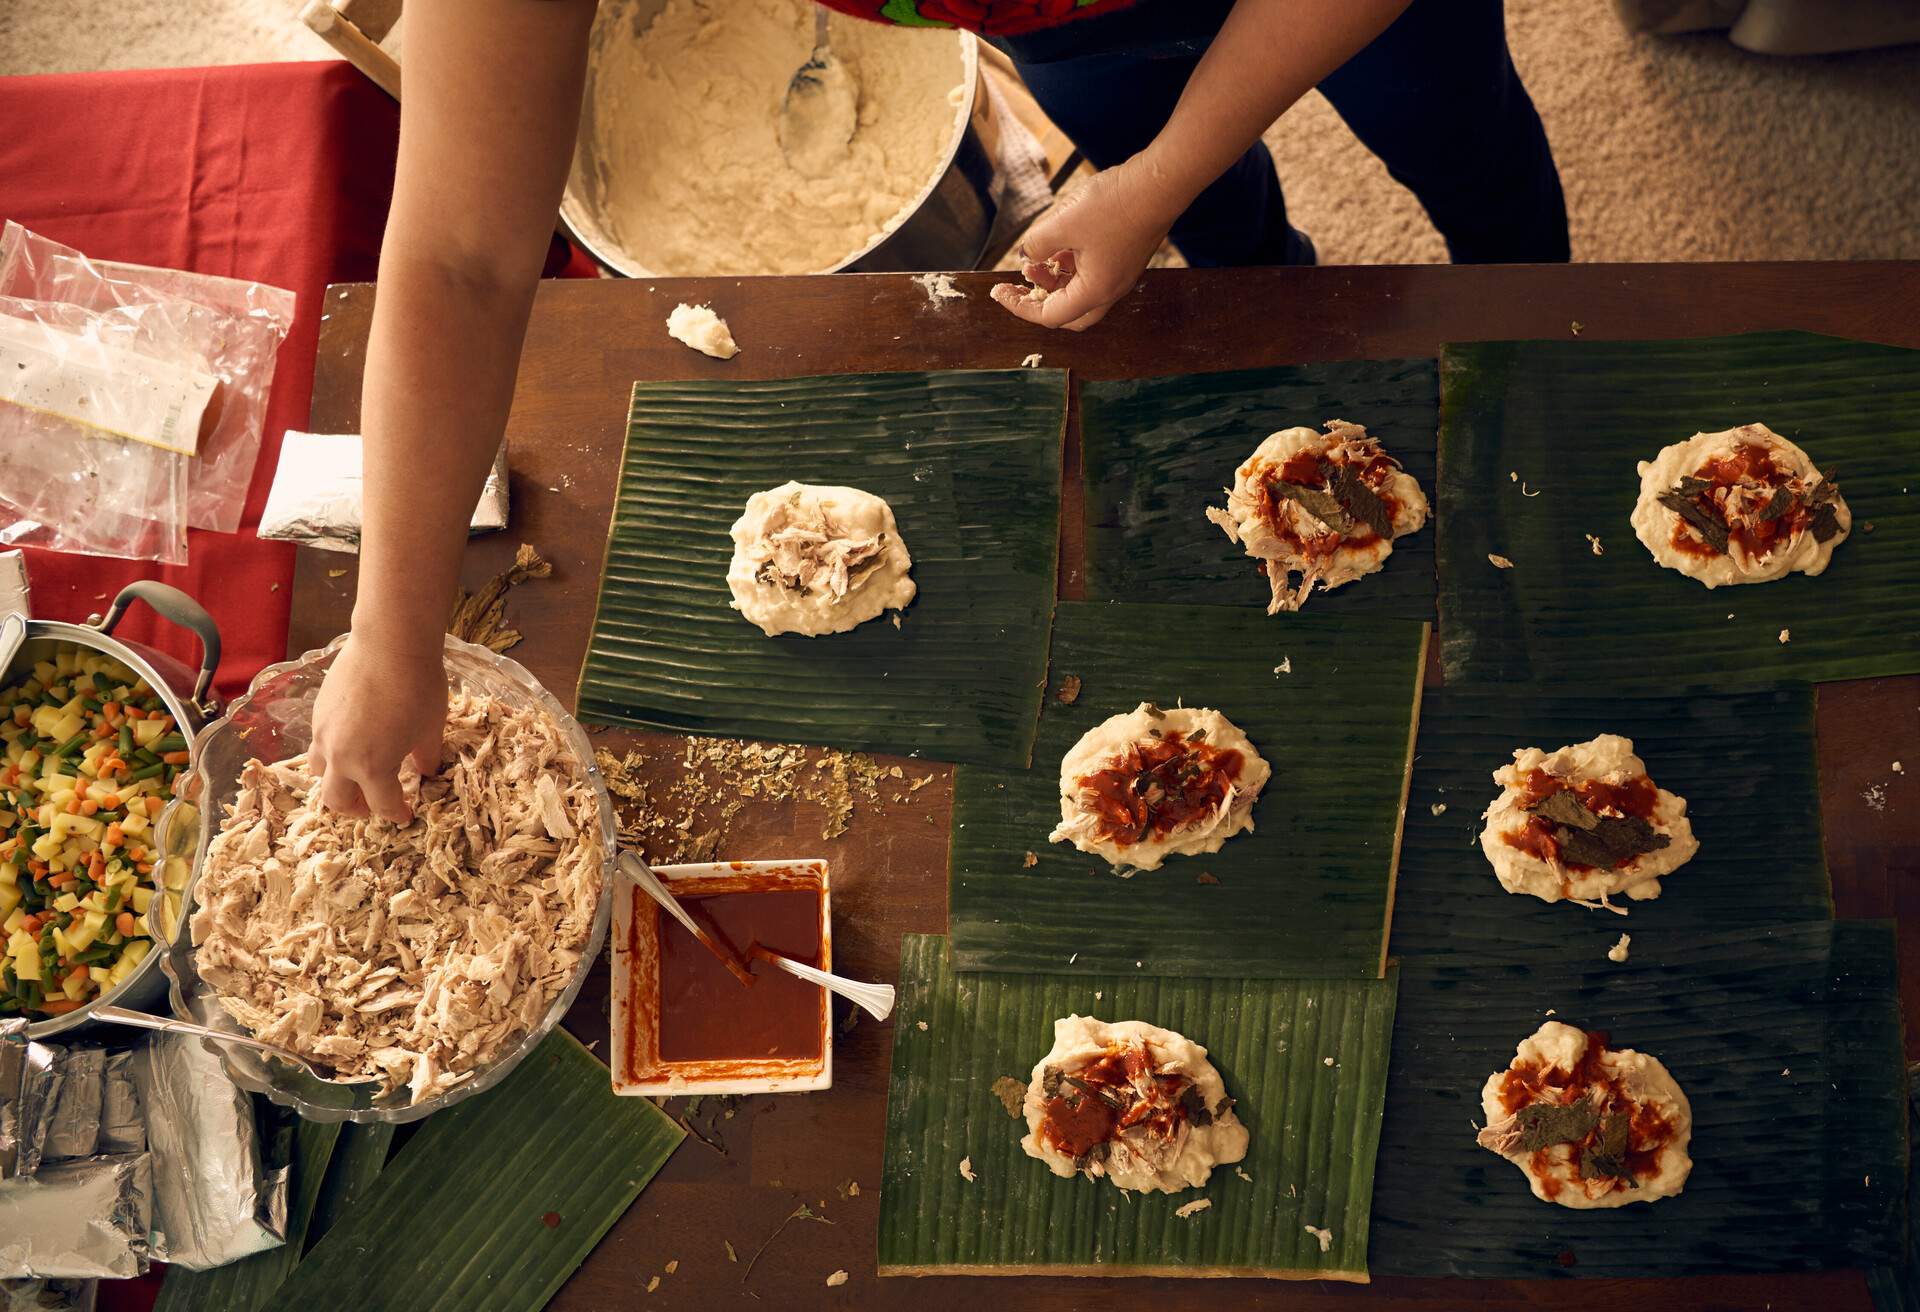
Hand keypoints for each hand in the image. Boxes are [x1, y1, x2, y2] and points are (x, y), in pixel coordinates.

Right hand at [309, 631, 446, 822]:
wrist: (389, 643)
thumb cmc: (419, 687)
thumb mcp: (431, 728)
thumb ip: (426, 757)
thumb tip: (426, 771)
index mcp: (372, 768)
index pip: (382, 805)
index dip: (396, 814)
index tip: (406, 815)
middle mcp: (340, 756)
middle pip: (336, 800)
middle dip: (355, 809)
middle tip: (372, 805)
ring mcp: (323, 733)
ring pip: (318, 772)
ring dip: (336, 782)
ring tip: (355, 775)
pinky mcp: (317, 713)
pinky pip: (318, 743)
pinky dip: (331, 753)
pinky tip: (351, 740)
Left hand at [990, 157, 1179, 331]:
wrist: (1159, 183)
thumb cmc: (1116, 205)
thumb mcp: (1064, 223)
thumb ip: (1037, 243)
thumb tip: (1026, 254)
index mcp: (1094, 292)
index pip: (1049, 315)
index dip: (1019, 306)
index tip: (999, 292)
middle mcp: (1110, 291)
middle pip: (1069, 314)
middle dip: (1039, 302)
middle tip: (1018, 288)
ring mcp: (1120, 275)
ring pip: (1081, 293)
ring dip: (1055, 282)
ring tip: (1035, 260)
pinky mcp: (1124, 258)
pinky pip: (1092, 274)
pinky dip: (1071, 267)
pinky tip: (1058, 246)